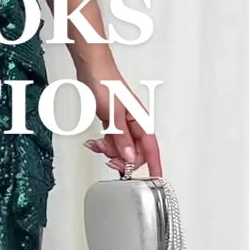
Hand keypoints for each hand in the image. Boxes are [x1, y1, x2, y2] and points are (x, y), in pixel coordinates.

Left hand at [75, 61, 162, 177]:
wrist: (92, 69)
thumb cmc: (106, 83)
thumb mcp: (113, 113)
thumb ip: (122, 138)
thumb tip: (130, 157)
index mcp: (141, 121)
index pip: (152, 149)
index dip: (155, 166)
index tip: (156, 180)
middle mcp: (134, 124)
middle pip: (135, 153)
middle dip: (122, 159)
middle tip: (109, 158)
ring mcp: (123, 124)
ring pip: (122, 148)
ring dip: (109, 151)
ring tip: (98, 145)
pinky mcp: (112, 122)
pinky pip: (112, 141)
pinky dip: (104, 145)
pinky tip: (96, 143)